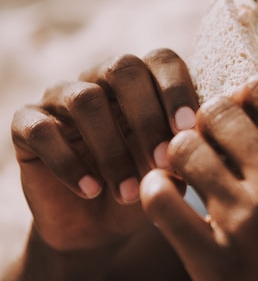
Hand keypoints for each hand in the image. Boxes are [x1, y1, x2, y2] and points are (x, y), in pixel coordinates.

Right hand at [11, 49, 197, 252]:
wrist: (100, 222)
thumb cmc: (147, 185)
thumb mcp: (174, 168)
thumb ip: (189, 147)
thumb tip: (204, 135)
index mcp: (145, 79)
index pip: (163, 60)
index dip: (177, 89)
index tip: (188, 130)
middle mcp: (103, 78)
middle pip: (123, 67)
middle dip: (146, 116)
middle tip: (161, 162)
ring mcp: (63, 96)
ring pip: (85, 99)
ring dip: (112, 149)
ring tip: (129, 191)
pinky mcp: (29, 123)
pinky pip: (41, 128)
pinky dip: (69, 163)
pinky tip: (91, 191)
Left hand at [141, 73, 257, 280]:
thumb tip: (247, 102)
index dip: (243, 95)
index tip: (240, 113)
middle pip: (217, 112)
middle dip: (210, 122)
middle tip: (213, 144)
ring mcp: (247, 220)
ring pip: (185, 148)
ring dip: (184, 154)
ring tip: (193, 171)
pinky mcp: (216, 262)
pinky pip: (160, 201)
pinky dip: (155, 189)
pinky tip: (168, 194)